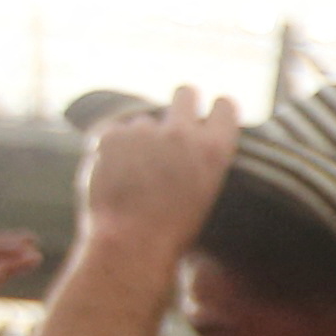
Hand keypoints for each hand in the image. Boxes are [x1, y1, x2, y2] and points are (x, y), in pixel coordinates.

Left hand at [78, 88, 237, 259]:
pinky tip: (115, 178)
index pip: (224, 105)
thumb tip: (189, 137)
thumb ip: (199, 158)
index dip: (217, 108)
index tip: (210, 114)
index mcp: (215, 149)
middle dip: (181, 102)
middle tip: (172, 125)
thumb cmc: (174, 230)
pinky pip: (114, 134)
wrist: (133, 243)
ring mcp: (144, 131)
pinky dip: (113, 151)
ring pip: (144, 122)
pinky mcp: (111, 135)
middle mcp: (182, 132)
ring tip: (135, 177)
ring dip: (140, 140)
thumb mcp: (205, 191)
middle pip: (185, 93)